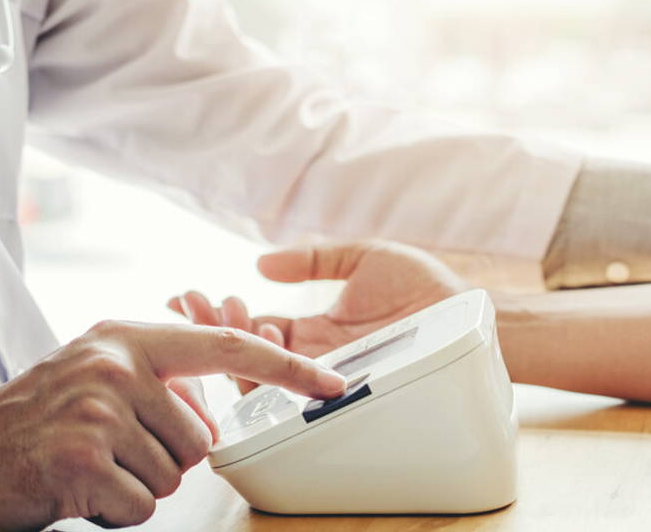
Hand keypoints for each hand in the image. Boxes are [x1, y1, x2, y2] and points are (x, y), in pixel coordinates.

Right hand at [0, 320, 343, 529]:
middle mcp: (117, 365)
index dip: (286, 367)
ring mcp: (98, 411)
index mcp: (128, 338)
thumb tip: (215, 406)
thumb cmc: (30, 421)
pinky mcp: (82, 461)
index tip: (330, 383)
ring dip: (138, 486)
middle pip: (202, 437)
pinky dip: (115, 512)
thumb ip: (158, 381)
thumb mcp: (96, 376)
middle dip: (165, 458)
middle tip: (109, 452)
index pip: (226, 347)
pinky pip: (143, 506)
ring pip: (176, 474)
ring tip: (89, 468)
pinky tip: (77, 491)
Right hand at [170, 240, 468, 393]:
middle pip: (249, 353)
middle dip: (212, 329)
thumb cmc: (425, 286)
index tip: (185, 295)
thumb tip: (262, 262)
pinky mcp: (344, 387)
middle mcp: (314, 358)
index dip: (219, 313)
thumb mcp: (363, 258)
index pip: (254, 327)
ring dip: (234, 346)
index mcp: (313, 330)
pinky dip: (271, 371)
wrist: (465, 311)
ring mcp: (326, 375)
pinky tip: (261, 340)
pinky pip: (298, 391)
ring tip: (223, 312)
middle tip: (189, 302)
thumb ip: (315, 260)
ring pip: (264, 376)